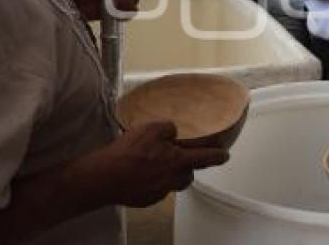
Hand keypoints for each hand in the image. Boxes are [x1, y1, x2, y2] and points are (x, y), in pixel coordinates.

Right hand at [81, 121, 228, 207]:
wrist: (103, 177)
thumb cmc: (129, 153)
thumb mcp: (151, 129)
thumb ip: (168, 128)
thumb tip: (173, 131)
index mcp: (178, 161)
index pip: (206, 158)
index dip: (218, 156)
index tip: (225, 154)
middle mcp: (172, 179)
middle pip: (189, 174)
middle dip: (189, 166)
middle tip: (183, 157)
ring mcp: (159, 192)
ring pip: (172, 183)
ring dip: (171, 174)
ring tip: (160, 164)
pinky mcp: (145, 200)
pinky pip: (156, 190)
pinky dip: (154, 182)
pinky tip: (143, 174)